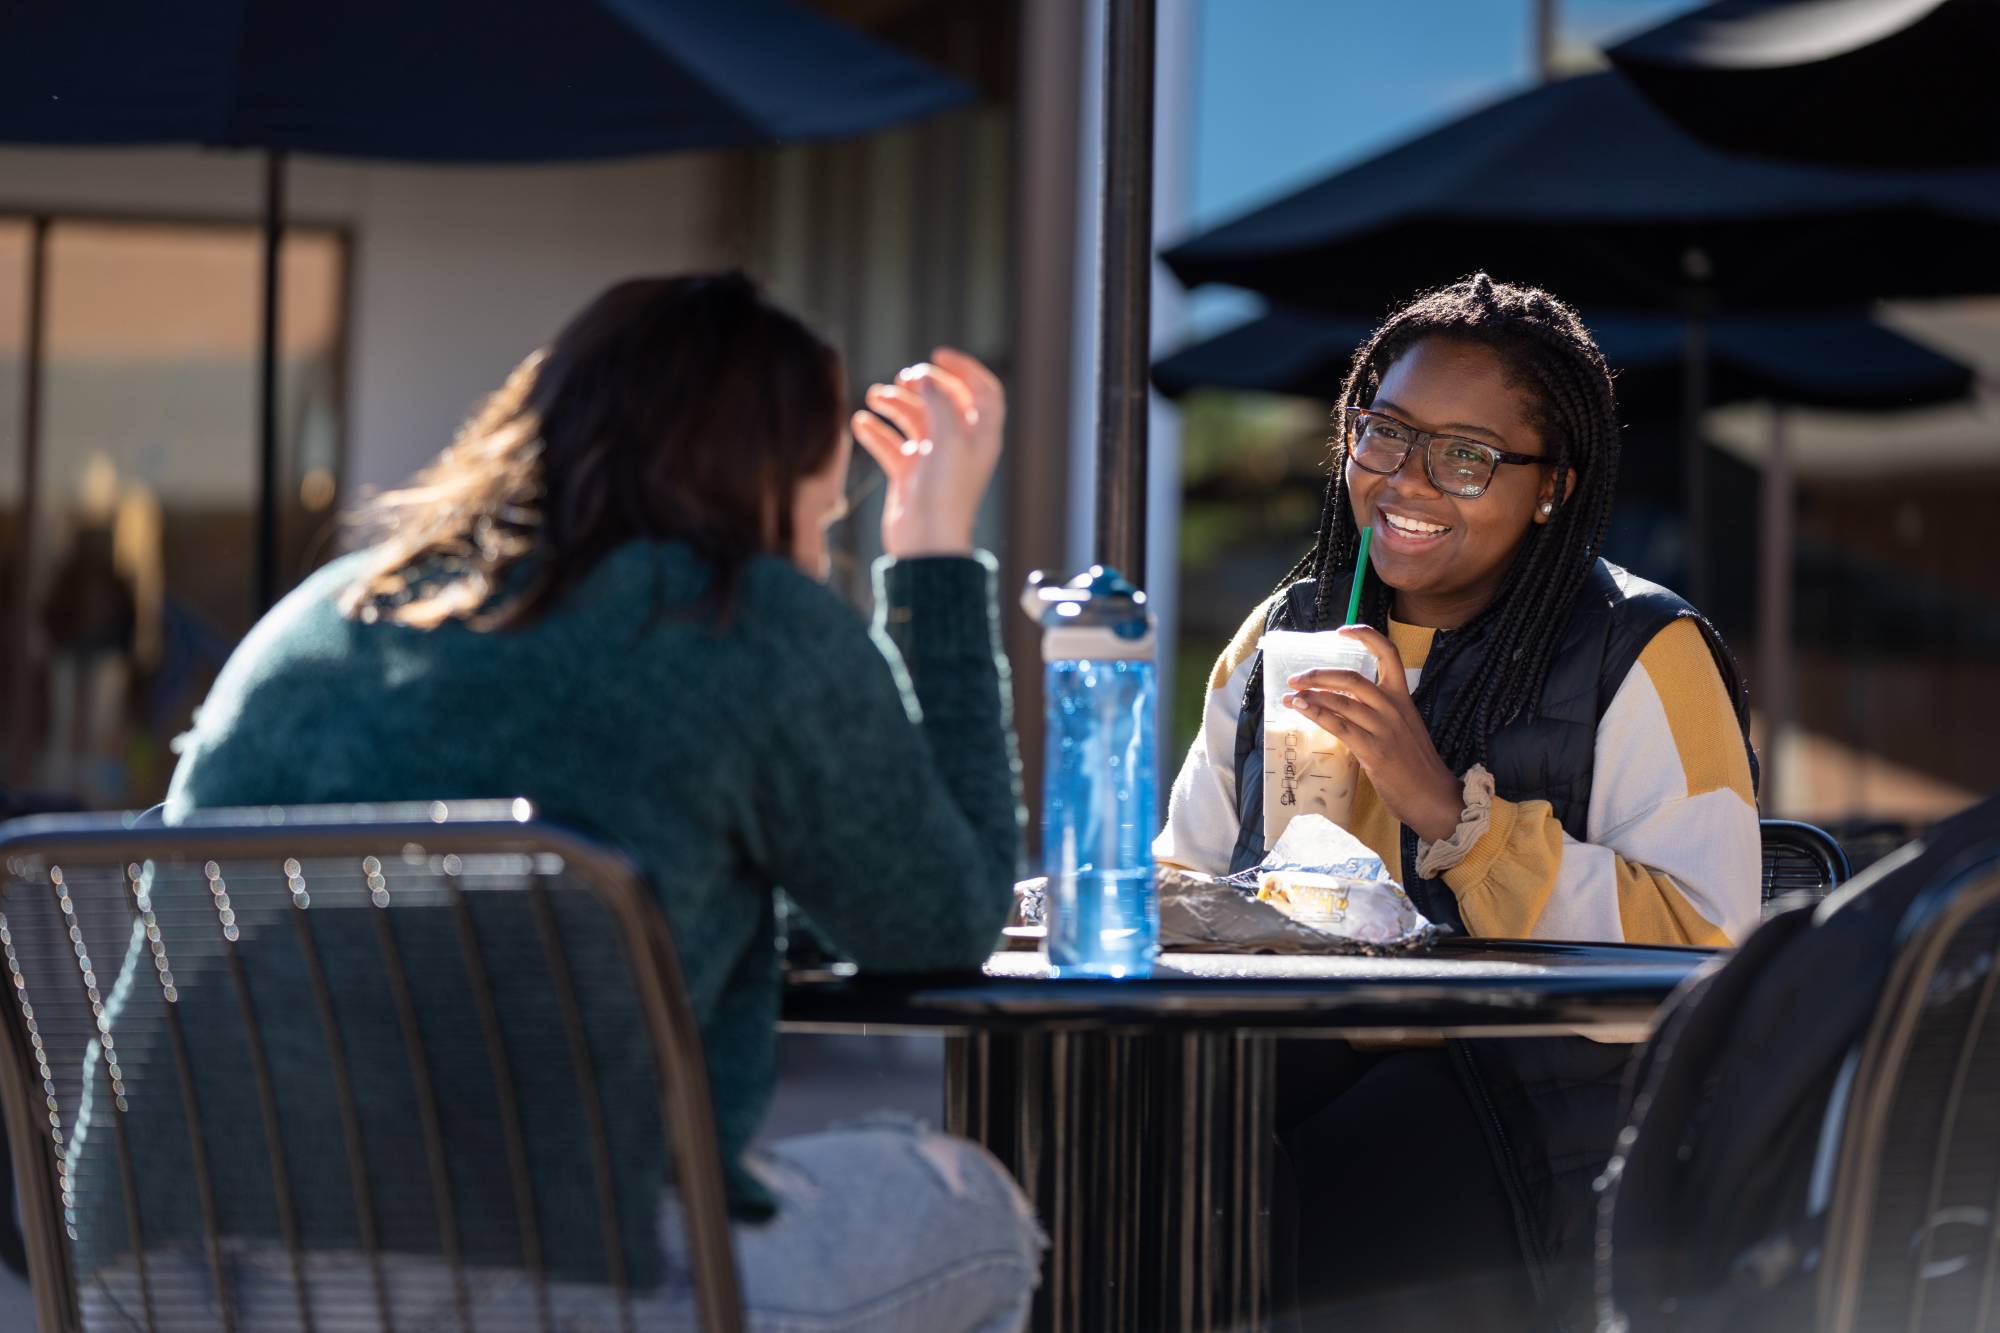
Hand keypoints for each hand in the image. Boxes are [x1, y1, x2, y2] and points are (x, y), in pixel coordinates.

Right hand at [850, 347, 1004, 557]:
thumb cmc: (945, 491)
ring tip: (874, 397)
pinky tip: (861, 423)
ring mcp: (933, 460)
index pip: (982, 391)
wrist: (926, 541)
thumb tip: (925, 378)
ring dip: (894, 405)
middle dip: (923, 385)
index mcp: (981, 436)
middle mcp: (959, 445)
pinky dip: (876, 432)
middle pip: (944, 401)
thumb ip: (938, 401)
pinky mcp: (909, 474)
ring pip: (914, 420)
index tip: (937, 356)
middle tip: (903, 379)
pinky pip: (891, 445)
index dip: (964, 369)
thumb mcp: (948, 437)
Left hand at [1283, 626, 1464, 843]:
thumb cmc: (1415, 763)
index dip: (1366, 636)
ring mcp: (1383, 728)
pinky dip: (1316, 714)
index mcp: (1402, 697)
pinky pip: (1339, 726)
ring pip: (1341, 701)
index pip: (1389, 654)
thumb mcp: (1403, 727)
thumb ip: (1378, 712)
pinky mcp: (1373, 750)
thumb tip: (1342, 702)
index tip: (1342, 631)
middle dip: (1319, 674)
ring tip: (1290, 695)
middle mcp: (1393, 707)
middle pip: (1352, 678)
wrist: (1433, 795)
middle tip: (1296, 677)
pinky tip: (1301, 709)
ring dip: (1311, 695)